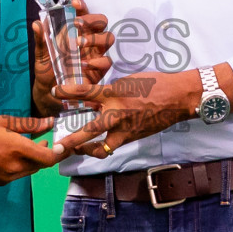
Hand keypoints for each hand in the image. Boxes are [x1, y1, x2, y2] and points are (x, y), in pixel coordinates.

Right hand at [0, 115, 61, 184]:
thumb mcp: (3, 122)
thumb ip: (29, 124)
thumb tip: (50, 123)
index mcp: (17, 148)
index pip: (48, 158)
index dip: (59, 153)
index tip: (63, 146)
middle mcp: (15, 166)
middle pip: (41, 165)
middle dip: (47, 155)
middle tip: (47, 143)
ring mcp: (8, 177)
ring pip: (30, 171)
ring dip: (34, 160)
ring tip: (31, 147)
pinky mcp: (1, 182)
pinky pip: (18, 175)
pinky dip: (21, 166)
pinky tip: (13, 156)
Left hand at [32, 0, 114, 116]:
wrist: (49, 91)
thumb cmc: (48, 68)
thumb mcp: (41, 53)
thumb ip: (41, 39)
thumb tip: (37, 24)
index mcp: (76, 31)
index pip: (84, 13)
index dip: (82, 6)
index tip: (74, 3)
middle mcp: (89, 39)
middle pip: (102, 22)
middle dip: (92, 20)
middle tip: (77, 24)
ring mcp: (96, 54)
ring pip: (108, 38)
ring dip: (95, 38)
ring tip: (79, 44)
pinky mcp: (99, 70)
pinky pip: (106, 62)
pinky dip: (96, 62)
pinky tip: (83, 64)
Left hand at [55, 70, 200, 158]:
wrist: (177, 98)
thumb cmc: (154, 84)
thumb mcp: (127, 82)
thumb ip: (108, 92)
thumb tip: (92, 100)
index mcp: (115, 94)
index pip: (85, 92)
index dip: (68, 92)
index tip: (55, 91)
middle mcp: (117, 113)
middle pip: (90, 130)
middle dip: (72, 140)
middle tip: (58, 147)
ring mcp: (125, 129)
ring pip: (101, 147)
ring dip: (86, 149)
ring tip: (74, 150)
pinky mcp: (132, 137)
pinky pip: (113, 145)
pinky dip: (104, 146)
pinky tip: (97, 145)